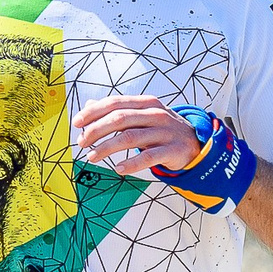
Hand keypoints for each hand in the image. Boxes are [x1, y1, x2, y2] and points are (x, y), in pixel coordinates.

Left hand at [73, 94, 203, 177]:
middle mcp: (155, 114)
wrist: (195, 142)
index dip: (93, 112)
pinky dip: (131, 163)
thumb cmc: (162, 129)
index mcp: (146, 103)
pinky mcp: (172, 150)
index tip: (77, 122)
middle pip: (119, 119)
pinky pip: (148, 157)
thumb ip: (118, 110)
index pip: (115, 103)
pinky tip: (118, 168)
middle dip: (96, 130)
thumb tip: (89, 105)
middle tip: (82, 142)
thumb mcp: (142, 115)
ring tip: (92, 157)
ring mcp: (164, 132)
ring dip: (107, 148)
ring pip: (129, 138)